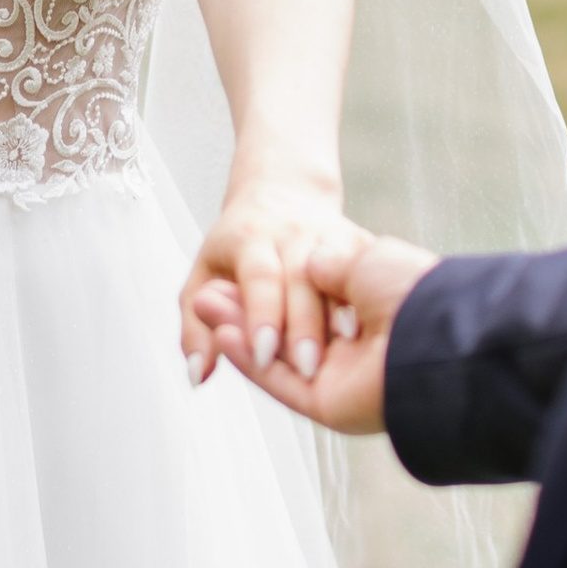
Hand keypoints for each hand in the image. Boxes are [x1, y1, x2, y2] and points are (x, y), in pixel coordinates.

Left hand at [179, 177, 359, 398]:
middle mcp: (289, 232)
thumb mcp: (203, 280)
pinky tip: (370, 327)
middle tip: (306, 370)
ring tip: (346, 350)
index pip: (257, 277)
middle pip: (299, 278)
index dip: (260, 315)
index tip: (263, 356)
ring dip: (341, 311)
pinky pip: (363, 267)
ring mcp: (325, 232)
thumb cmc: (235, 249)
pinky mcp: (354, 237)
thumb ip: (196, 330)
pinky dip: (366, 297)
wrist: (281, 191)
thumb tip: (198, 376)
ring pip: (337, 272)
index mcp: (248, 238)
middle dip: (303, 325)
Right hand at [189, 229, 439, 435]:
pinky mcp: (329, 406)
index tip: (232, 268)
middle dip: (240, 309)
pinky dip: (251, 362)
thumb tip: (300, 268)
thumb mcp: (359, 259)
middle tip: (205, 293)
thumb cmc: (411, 289)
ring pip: (274, 357)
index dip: (264, 288)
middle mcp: (351, 347)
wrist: (437, 329)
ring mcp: (339, 378)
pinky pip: (281, 385)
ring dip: (237, 332)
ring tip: (205, 305)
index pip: (300, 298)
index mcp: (362, 310)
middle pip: (280, 329)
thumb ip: (322, 267)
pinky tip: (225, 337)